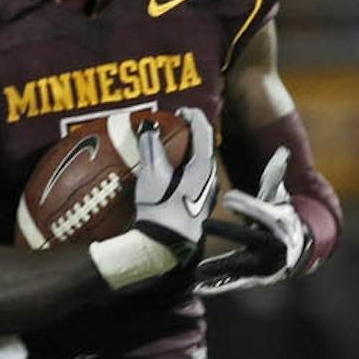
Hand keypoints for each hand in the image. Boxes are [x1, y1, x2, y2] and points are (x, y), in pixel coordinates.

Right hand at [126, 106, 216, 262]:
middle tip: (173, 126)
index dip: (192, 116)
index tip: (179, 110)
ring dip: (187, 152)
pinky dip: (183, 168)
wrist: (164, 248)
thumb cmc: (160, 211)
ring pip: (200, 164)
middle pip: (204, 147)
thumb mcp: (152, 176)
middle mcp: (209, 179)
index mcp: (203, 167)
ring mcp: (205, 194)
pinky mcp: (197, 207)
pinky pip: (194, 179)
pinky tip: (169, 175)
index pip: (203, 132)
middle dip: (189, 133)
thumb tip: (149, 126)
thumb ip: (150, 147)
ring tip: (170, 148)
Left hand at [196, 147, 309, 293]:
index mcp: (278, 224)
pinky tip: (197, 287)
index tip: (228, 198)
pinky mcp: (252, 279)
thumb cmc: (280, 220)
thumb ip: (276, 179)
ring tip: (197, 270)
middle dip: (228, 232)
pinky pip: (232, 283)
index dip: (246, 206)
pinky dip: (217, 286)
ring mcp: (262, 265)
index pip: (261, 212)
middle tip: (203, 225)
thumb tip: (282, 153)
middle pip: (249, 238)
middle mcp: (272, 246)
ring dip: (219, 267)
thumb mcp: (280, 200)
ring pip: (239, 265)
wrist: (297, 252)